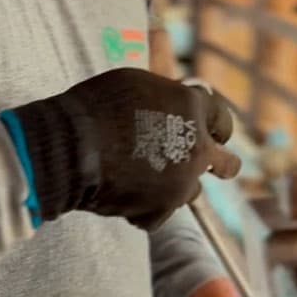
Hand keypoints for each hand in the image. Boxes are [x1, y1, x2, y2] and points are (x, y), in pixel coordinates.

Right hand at [4, 67, 241, 229]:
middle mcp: (197, 147)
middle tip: (200, 164)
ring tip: (146, 178)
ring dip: (175, 185)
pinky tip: (124, 195)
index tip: (210, 132)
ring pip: (192, 191)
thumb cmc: (96, 105)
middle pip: (227, 165)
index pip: (222, 119)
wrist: (70, 146)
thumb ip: (166, 95)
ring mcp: (182, 183)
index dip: (215, 126)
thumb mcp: (136, 83)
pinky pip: (160, 213)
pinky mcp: (160, 211)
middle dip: (218, 164)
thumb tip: (174, 99)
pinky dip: (144, 207)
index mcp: (194, 108)